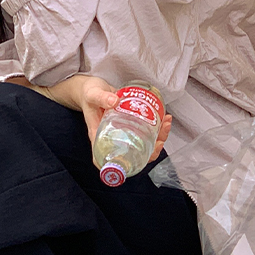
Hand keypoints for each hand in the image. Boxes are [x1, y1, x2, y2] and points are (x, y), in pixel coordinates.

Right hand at [41, 75, 172, 163]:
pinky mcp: (131, 123)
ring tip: (166, 123)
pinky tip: (164, 117)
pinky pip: (145, 130)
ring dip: (159, 137)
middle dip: (151, 151)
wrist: (92, 88)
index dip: (123, 166)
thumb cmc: (88, 95)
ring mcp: (124, 132)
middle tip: (160, 139)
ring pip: (143, 143)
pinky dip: (157, 126)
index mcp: (101, 138)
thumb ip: (101, 98)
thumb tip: (115, 101)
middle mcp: (114, 138)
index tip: (138, 160)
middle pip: (134, 154)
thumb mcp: (92, 95)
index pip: (108, 161)